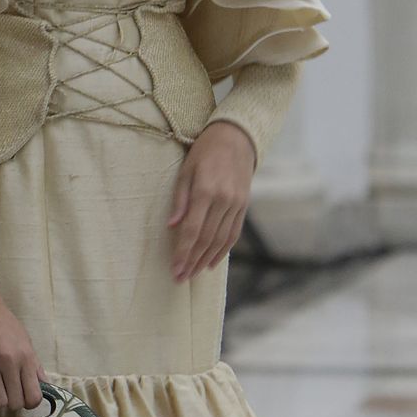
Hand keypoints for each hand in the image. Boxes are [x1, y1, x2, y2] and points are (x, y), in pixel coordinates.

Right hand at [0, 282, 45, 416]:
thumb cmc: (0, 320)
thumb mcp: (24, 339)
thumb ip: (34, 364)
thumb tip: (43, 384)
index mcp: (27, 356)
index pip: (35, 395)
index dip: (30, 404)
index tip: (23, 399)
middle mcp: (11, 362)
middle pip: (17, 402)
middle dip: (12, 404)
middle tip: (6, 395)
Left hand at [166, 121, 254, 281]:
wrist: (237, 138)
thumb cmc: (205, 152)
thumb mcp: (186, 170)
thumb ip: (179, 199)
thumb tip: (172, 227)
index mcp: (205, 191)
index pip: (192, 230)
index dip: (183, 252)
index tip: (175, 269)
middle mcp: (223, 200)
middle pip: (206, 239)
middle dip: (192, 261)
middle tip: (180, 278)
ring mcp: (236, 204)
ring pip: (220, 240)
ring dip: (205, 260)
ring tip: (193, 274)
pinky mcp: (244, 206)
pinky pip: (233, 234)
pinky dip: (222, 251)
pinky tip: (211, 262)